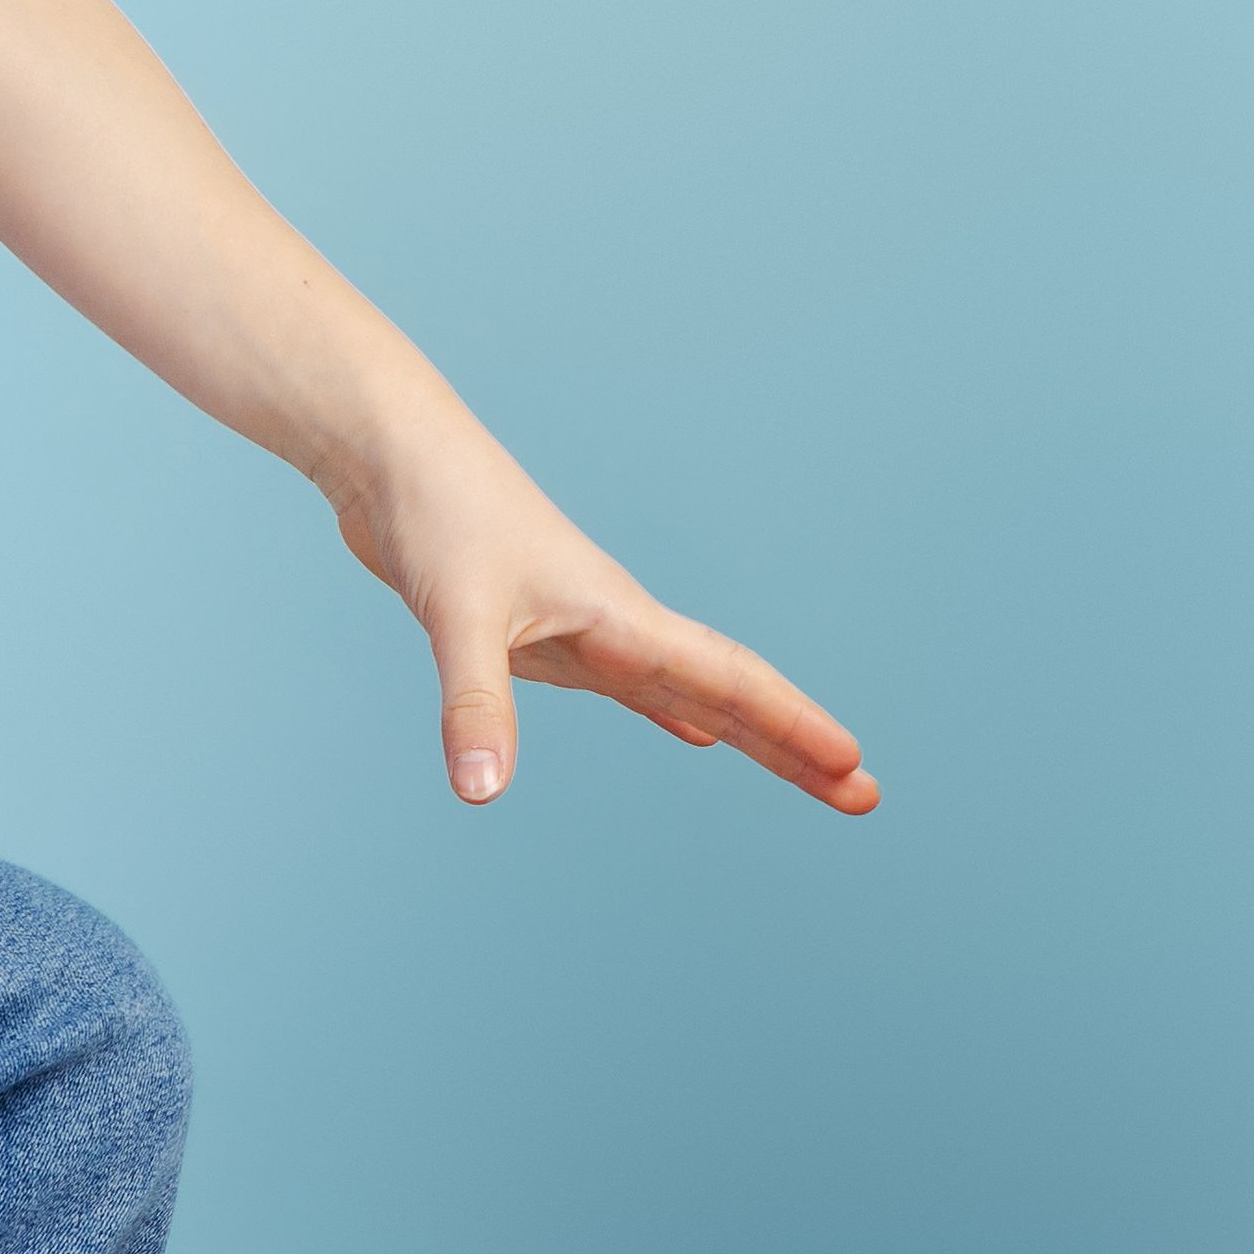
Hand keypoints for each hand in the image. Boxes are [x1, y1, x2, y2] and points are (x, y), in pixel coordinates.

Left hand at [335, 419, 875, 817]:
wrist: (393, 457)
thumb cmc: (436, 512)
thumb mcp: (457, 612)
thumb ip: (476, 703)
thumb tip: (482, 792)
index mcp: (620, 616)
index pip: (730, 681)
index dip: (794, 725)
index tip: (853, 764)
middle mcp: (618, 625)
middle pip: (729, 696)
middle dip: (795, 748)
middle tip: (861, 796)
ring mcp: (585, 629)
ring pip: (688, 695)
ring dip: (749, 737)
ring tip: (805, 775)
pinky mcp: (541, 635)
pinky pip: (629, 688)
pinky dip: (669, 713)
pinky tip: (694, 735)